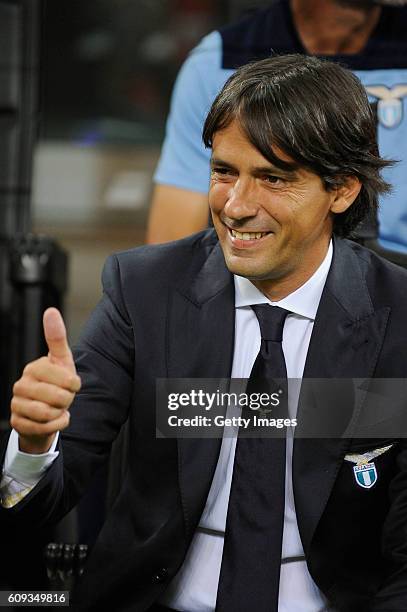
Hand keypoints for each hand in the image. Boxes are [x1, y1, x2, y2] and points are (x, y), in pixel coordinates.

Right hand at [10, 308, 80, 453]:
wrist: (46, 413)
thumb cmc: (57, 384)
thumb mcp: (62, 361)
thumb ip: (57, 337)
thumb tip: (50, 311)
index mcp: (33, 368)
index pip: (62, 376)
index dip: (73, 383)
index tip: (73, 384)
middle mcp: (21, 385)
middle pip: (57, 397)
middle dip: (67, 400)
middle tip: (64, 398)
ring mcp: (17, 404)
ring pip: (49, 413)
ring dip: (60, 413)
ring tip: (57, 408)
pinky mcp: (18, 423)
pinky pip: (46, 428)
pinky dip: (56, 425)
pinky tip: (53, 419)